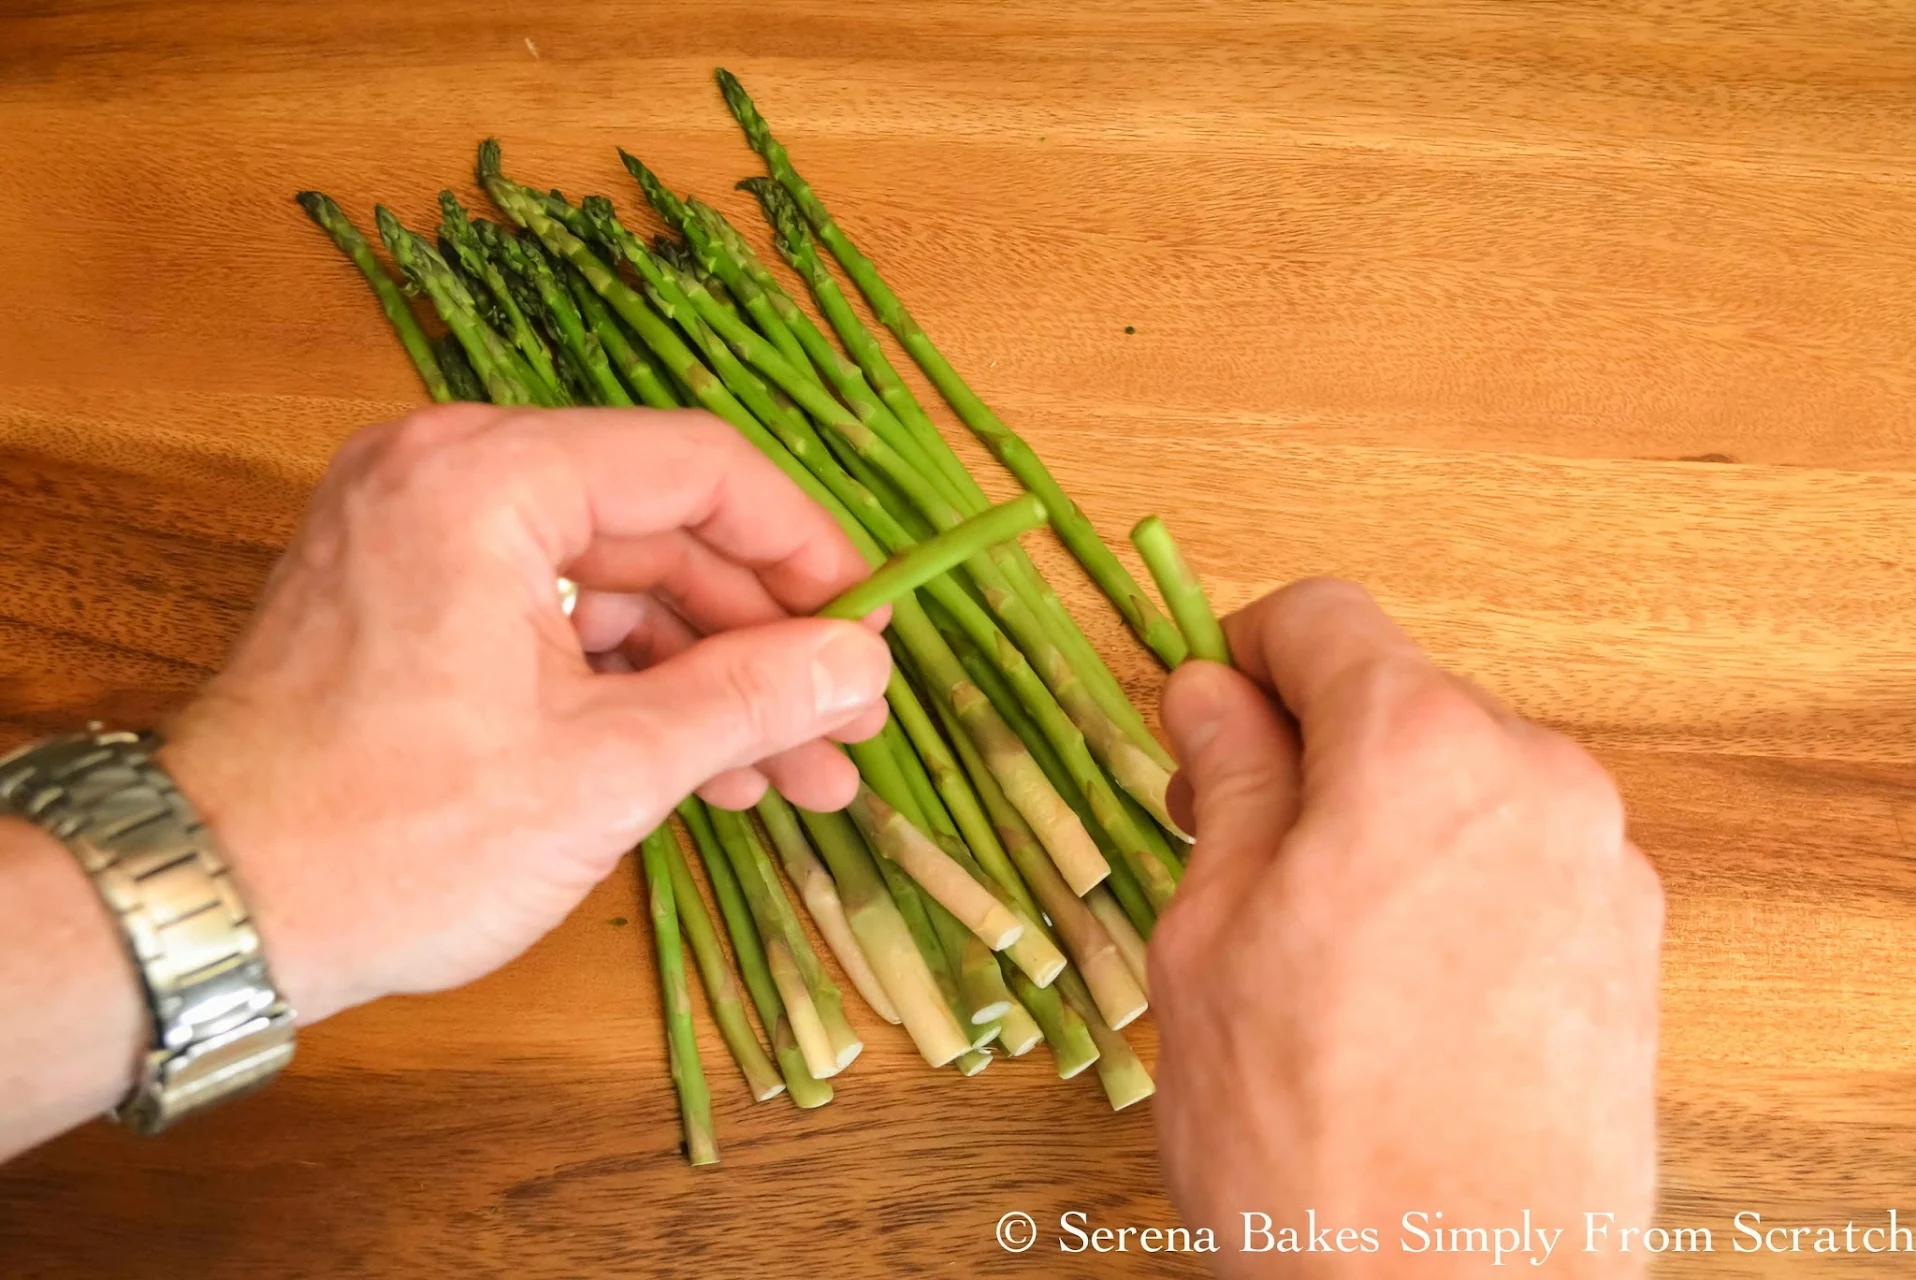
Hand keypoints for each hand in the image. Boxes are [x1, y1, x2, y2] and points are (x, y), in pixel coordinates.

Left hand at [159, 405, 892, 1025]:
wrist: (214, 910)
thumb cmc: (397, 836)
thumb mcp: (607, 767)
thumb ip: (751, 697)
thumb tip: (862, 664)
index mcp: (489, 478)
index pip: (698, 468)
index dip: (804, 548)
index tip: (872, 625)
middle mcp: (452, 479)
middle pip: (661, 530)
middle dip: (765, 637)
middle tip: (847, 722)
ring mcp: (428, 542)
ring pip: (618, 589)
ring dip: (713, 679)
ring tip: (802, 773)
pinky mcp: (417, 608)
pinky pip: (559, 624)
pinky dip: (636, 690)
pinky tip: (717, 770)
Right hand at [1149, 579, 1661, 1275]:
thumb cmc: (1310, 1137)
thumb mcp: (1212, 934)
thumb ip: (1224, 783)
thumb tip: (1208, 693)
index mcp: (1420, 750)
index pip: (1323, 619)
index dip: (1241, 654)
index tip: (1201, 717)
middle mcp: (1537, 781)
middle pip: (1399, 701)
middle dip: (1308, 751)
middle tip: (1227, 846)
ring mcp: (1601, 868)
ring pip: (1461, 786)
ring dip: (1379, 822)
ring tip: (1312, 944)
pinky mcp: (1631, 950)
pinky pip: (1519, 864)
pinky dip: (1450, 884)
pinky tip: (1397, 989)